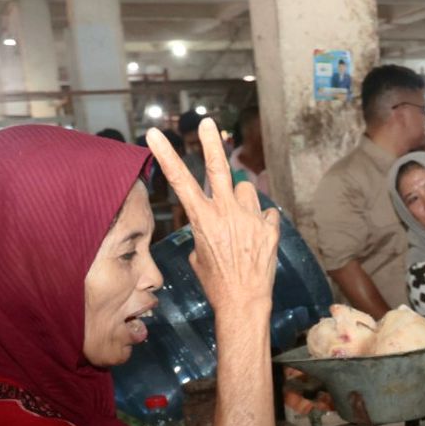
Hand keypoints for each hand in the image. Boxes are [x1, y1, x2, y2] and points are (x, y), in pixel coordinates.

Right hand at [148, 119, 279, 312]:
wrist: (244, 302)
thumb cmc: (216, 282)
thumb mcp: (199, 255)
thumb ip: (206, 230)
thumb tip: (215, 222)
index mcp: (202, 219)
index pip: (180, 181)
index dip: (166, 155)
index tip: (154, 133)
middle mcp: (226, 213)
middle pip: (218, 168)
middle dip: (211, 142)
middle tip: (208, 123)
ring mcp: (250, 218)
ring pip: (247, 190)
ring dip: (244, 200)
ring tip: (242, 224)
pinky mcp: (270, 228)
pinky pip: (267, 213)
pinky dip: (263, 222)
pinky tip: (258, 239)